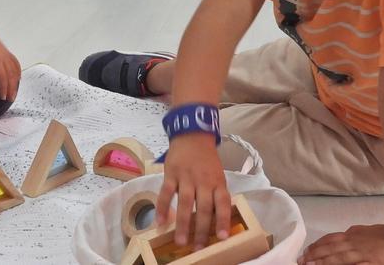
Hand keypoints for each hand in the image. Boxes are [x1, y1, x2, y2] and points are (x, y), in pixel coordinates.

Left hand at [0, 23, 20, 100]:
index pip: (2, 77)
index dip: (3, 88)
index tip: (2, 97)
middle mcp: (4, 57)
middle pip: (11, 75)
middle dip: (11, 88)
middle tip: (10, 99)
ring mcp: (6, 54)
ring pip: (15, 70)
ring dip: (15, 82)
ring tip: (14, 92)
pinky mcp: (6, 52)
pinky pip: (15, 63)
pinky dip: (18, 71)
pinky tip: (18, 77)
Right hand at [155, 134, 230, 249]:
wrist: (192, 136)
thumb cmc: (207, 160)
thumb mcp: (218, 175)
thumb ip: (217, 194)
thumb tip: (217, 220)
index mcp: (218, 182)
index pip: (223, 203)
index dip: (222, 220)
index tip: (222, 238)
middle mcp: (203, 181)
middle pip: (203, 207)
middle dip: (201, 230)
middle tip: (198, 248)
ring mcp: (186, 177)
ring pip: (185, 203)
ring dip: (183, 224)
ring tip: (181, 242)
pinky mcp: (171, 173)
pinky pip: (166, 193)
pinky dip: (163, 208)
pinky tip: (160, 222)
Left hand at [300, 224, 383, 264]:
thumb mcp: (366, 231)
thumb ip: (354, 233)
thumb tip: (343, 233)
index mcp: (353, 234)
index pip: (330, 239)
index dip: (317, 246)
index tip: (305, 252)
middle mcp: (355, 242)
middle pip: (331, 248)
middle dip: (315, 255)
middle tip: (301, 261)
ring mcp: (363, 253)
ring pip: (339, 257)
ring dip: (324, 262)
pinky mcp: (373, 262)